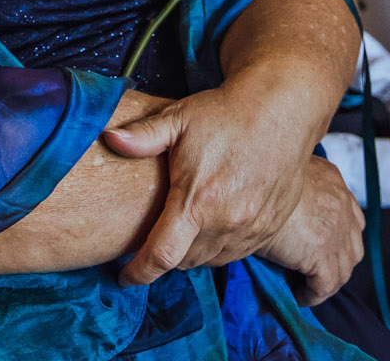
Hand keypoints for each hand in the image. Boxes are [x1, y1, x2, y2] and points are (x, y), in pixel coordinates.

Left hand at [103, 71, 328, 284]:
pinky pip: (237, 253)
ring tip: (184, 229)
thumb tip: (109, 139)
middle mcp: (226, 222)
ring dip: (193, 253)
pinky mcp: (270, 228)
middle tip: (156, 236)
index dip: (139, 273)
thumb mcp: (179, 119)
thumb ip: (142, 136)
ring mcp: (251, 228)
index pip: (162, 256)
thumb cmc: (226, 114)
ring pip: (211, 260)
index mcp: (198, 201)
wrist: (280, 111)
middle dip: (166, 255)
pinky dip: (220, 247)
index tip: (125, 277)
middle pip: (185, 261)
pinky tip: (213, 224)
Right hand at [256, 158, 364, 304]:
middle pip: (353, 245)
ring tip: (304, 287)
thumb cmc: (252, 175)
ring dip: (325, 281)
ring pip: (343, 269)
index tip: (319, 249)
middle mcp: (342, 204)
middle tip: (312, 272)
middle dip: (337, 261)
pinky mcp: (323, 253)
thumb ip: (291, 184)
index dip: (338, 237)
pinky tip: (297, 295)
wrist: (247, 182)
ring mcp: (336, 230)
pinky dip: (313, 295)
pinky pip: (326, 286)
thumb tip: (281, 206)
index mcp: (333, 180)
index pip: (351, 216)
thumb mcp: (280, 172)